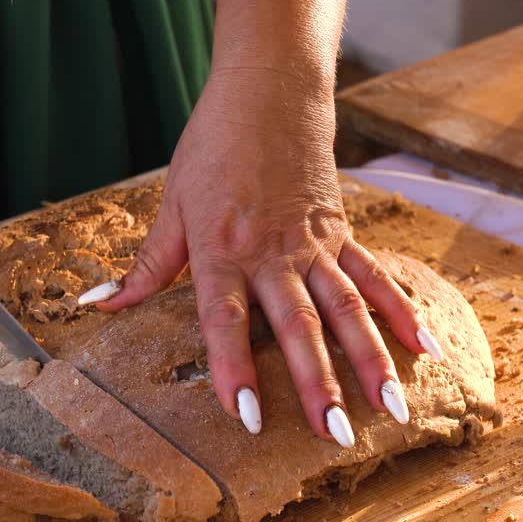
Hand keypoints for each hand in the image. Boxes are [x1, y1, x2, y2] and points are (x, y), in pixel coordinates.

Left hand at [85, 69, 443, 445]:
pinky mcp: (341, 232)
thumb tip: (98, 306)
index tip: (246, 416)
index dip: (234, 368)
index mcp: (222, 249)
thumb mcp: (171, 204)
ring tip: (391, 408)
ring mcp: (314, 243)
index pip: (225, 319)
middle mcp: (272, 252)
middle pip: (298, 324)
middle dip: (318, 382)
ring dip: (370, 360)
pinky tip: (424, 350)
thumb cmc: (213, 147)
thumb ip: (146, 266)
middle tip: (335, 433)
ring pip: (347, 308)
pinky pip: (375, 277)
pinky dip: (400, 313)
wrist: (269, 89)